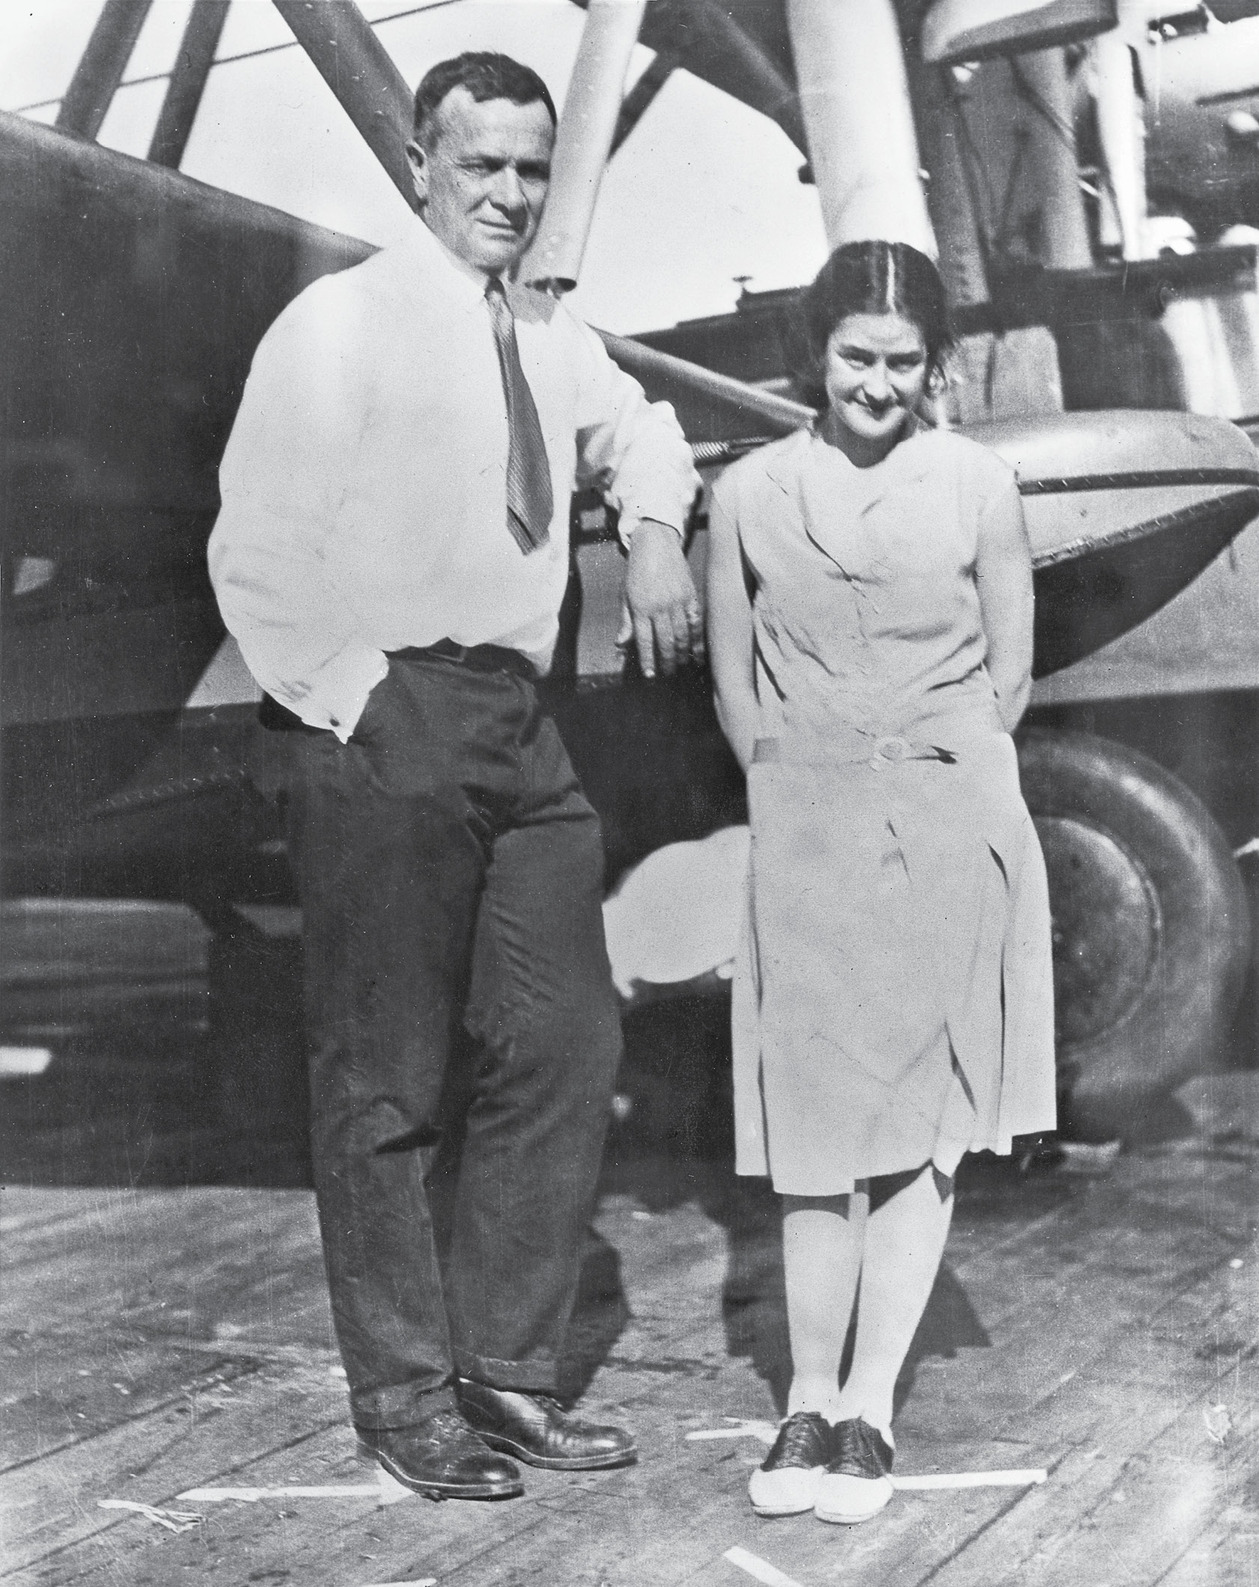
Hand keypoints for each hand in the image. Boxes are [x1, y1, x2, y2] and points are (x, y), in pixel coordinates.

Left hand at [619, 519, 703, 677]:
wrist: (656, 543)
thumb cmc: (637, 570)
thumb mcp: (625, 594)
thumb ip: (626, 621)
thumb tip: (620, 644)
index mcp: (640, 607)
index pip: (644, 640)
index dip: (648, 660)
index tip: (651, 675)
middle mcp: (659, 606)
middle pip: (665, 641)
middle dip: (667, 661)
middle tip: (668, 673)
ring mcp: (677, 601)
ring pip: (682, 634)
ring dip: (682, 653)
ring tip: (681, 665)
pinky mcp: (691, 594)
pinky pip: (695, 621)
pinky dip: (697, 637)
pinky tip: (698, 650)